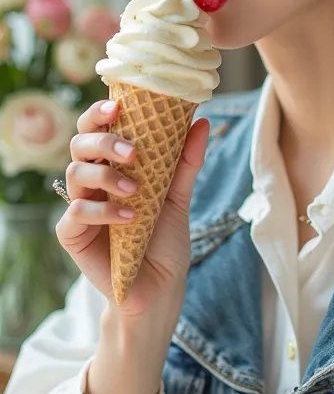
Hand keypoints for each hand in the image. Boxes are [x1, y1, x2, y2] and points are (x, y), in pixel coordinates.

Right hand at [55, 98, 209, 318]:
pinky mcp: (72, 233)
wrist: (161, 287)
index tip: (119, 106)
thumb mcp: (178, 196)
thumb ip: (185, 161)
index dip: (100, 112)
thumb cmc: (164, 239)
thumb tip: (202, 121)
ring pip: (75, 172)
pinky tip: (129, 218)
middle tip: (132, 152)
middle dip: (104, 140)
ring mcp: (80, 205)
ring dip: (106, 176)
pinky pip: (76, 210)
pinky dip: (103, 210)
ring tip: (136, 191)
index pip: (97, 128)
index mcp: (113, 165)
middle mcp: (93, 180)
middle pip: (80, 143)